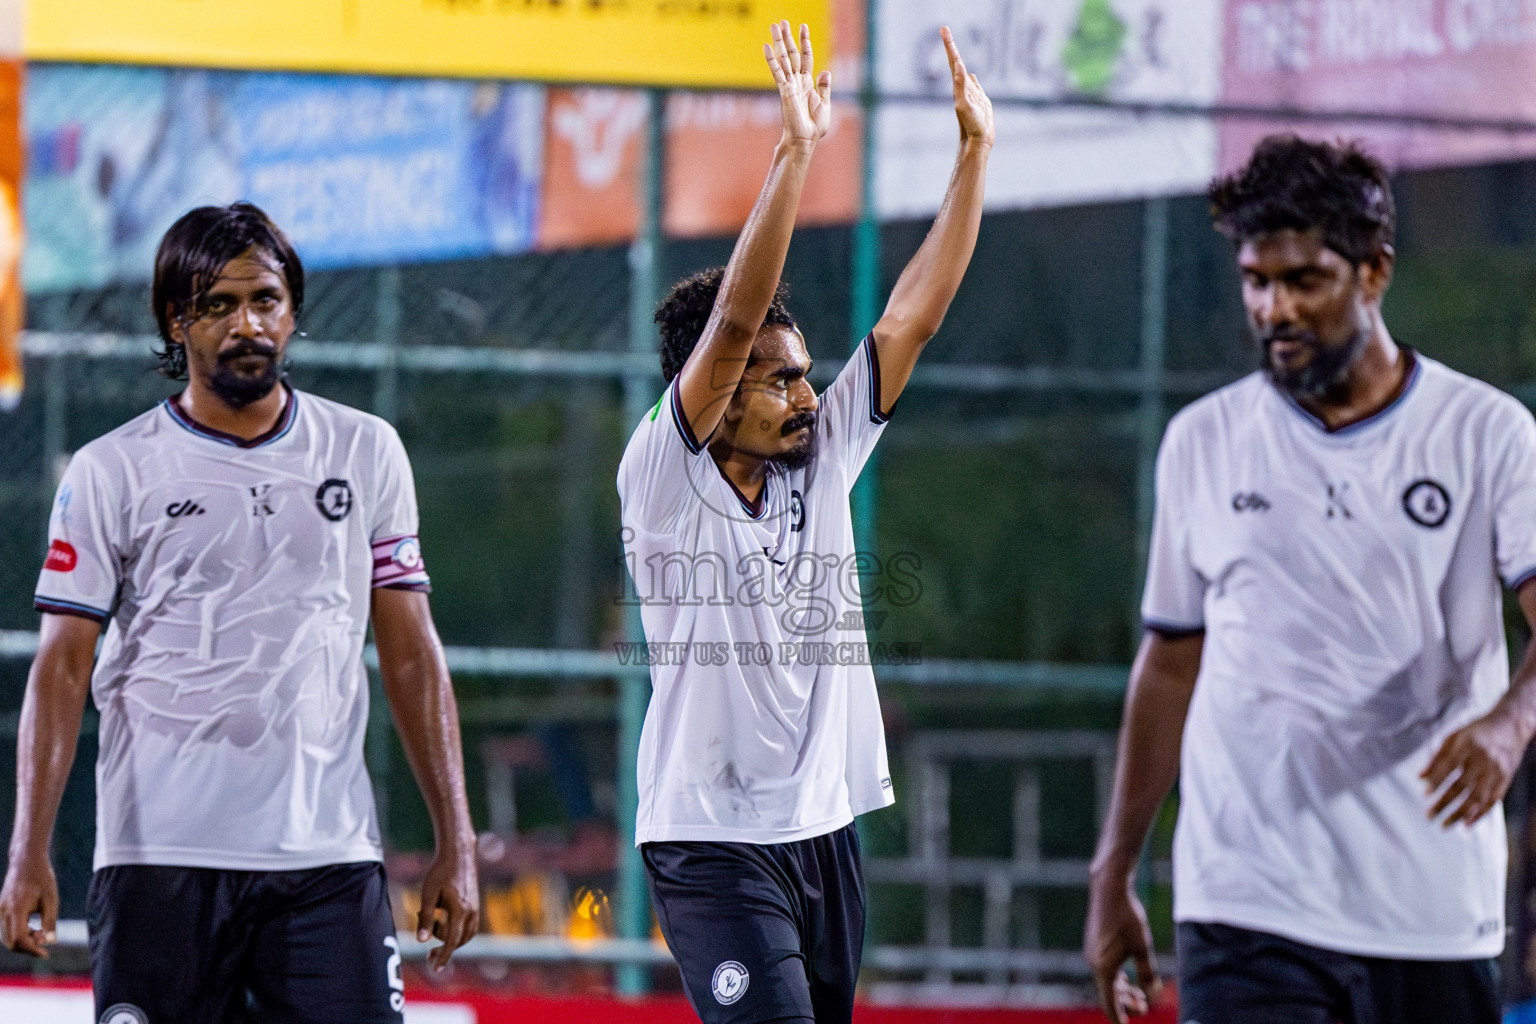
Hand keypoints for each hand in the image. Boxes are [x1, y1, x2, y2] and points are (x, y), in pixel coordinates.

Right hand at [0, 852, 58, 958]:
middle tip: (45, 940)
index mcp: (16, 909)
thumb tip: (50, 942)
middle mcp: (4, 912)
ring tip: (41, 930)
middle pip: (10, 942)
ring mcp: (0, 911)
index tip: (46, 954)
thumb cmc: (42, 878)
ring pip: (7, 937)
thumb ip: (50, 921)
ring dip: (23, 940)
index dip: (32, 950)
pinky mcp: (1, 909)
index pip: (19, 939)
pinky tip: (33, 927)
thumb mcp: (51, 899)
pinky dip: (18, 933)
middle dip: (27, 946)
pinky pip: (6, 929)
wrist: (26, 861)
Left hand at [415, 843, 478, 970]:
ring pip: (466, 934)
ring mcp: (475, 907)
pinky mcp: (475, 903)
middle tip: (428, 954)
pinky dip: (458, 931)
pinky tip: (443, 921)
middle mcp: (471, 911)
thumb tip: (421, 941)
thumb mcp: (428, 894)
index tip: (435, 968)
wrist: (458, 853)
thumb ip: (425, 918)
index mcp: (459, 910)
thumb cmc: (440, 872)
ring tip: (434, 928)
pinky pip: (469, 926)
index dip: (443, 956)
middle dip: (445, 949)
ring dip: (451, 939)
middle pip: (459, 940)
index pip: (452, 941)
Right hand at [764, 21, 830, 144]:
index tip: (803, 27)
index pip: (805, 57)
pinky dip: (772, 59)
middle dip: (787, 37)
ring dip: (779, 42)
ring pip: (783, 58)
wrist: (805, 139)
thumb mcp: (825, 104)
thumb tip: (826, 71)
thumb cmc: (815, 126)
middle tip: (781, 21)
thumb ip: (824, 87)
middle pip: (791, 54)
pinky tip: (767, 46)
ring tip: (774, 25)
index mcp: (807, 83)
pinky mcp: (785, 91)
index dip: (804, 42)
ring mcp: (789, 85)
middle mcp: (797, 81)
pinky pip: (778, 72)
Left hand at [941, 26, 994, 147]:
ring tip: (952, 46)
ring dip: (958, 58)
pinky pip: (974, 85)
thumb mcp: (965, 105)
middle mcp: (963, 88)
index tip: (944, 30)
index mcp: (959, 87)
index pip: (954, 61)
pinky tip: (972, 75)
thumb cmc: (971, 126)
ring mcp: (971, 94)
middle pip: (956, 62)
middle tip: (944, 29)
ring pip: (963, 72)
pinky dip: (972, 77)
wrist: (977, 142)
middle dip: (951, 46)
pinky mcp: (979, 101)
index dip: (950, 45)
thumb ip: (962, 86)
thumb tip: (958, 68)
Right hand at [1084, 873, 1160, 1022]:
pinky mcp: (1093, 942)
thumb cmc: (1127, 918)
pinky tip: (1126, 975)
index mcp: (1103, 968)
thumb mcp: (1142, 946)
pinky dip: (1115, 976)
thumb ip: (1147, 972)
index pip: (1109, 1002)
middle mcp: (1093, 962)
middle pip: (1108, 992)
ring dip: (1122, 989)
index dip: (1118, 1016)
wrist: (1109, 889)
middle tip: (1144, 1008)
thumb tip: (1153, 992)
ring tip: (1139, 995)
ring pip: (1106, 979)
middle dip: (1126, 1002)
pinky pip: (1103, 967)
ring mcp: (1091, 952)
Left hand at [1422, 709, 1529, 826]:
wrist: (1511, 725)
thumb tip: (1419, 777)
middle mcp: (1483, 758)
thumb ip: (1437, 755)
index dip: (1437, 780)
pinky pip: (1493, 800)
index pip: (1449, 765)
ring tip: (1444, 825)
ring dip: (1460, 813)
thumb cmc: (1476, 732)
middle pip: (1461, 785)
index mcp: (1467, 744)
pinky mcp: (1506, 779)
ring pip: (1477, 797)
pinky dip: (1479, 814)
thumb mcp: (1454, 736)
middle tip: (1429, 816)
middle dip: (1444, 802)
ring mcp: (1496, 770)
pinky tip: (1466, 824)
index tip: (1425, 794)